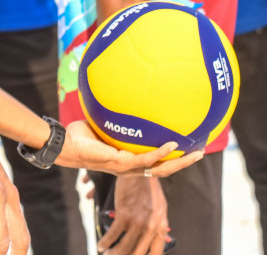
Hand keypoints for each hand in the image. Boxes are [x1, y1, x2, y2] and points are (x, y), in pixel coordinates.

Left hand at [57, 120, 203, 178]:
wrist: (66, 145)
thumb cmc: (80, 136)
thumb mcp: (103, 124)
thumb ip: (115, 116)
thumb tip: (122, 95)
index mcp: (128, 161)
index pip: (154, 163)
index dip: (171, 159)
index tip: (186, 148)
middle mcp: (130, 168)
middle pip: (164, 171)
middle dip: (183, 163)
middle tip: (200, 152)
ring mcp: (127, 168)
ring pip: (161, 169)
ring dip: (180, 162)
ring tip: (196, 152)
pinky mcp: (122, 163)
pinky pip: (147, 159)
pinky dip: (161, 152)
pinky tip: (173, 144)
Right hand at [99, 174, 167, 254]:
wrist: (142, 168)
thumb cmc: (149, 188)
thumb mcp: (159, 207)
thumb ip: (156, 224)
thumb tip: (148, 237)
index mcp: (161, 226)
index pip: (156, 252)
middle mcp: (151, 227)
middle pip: (137, 253)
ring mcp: (138, 221)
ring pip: (124, 247)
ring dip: (114, 253)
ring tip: (108, 253)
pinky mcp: (125, 214)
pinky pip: (113, 235)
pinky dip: (105, 242)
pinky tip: (101, 246)